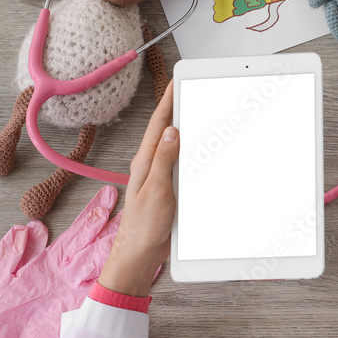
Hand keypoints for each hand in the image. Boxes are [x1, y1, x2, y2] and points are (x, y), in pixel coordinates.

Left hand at [97, 81, 178, 296]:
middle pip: (167, 130)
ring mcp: (160, 177)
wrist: (140, 254)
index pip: (159, 125)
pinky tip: (198, 149)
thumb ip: (163, 160)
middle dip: (177, 108)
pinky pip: (180, 163)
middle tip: (188, 89)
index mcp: (145, 161)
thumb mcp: (155, 190)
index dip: (168, 101)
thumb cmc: (143, 226)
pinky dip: (189, 151)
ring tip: (194, 110)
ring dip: (184, 128)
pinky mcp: (169, 189)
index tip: (176, 82)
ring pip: (174, 146)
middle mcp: (151, 166)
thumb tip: (172, 131)